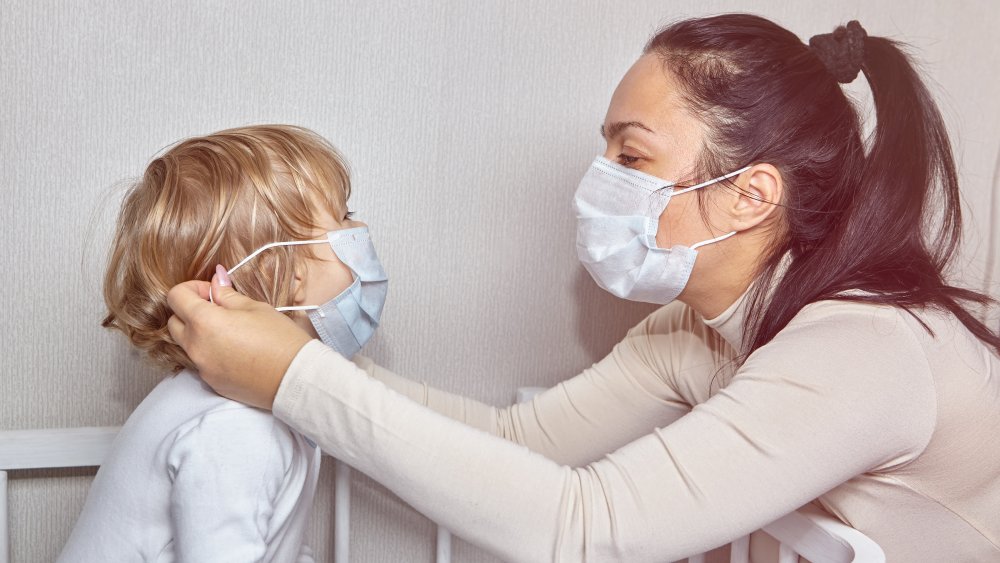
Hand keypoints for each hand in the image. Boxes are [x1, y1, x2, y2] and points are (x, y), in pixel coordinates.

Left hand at [166, 266, 311, 409]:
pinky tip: (236, 351)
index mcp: (204, 322)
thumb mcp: (255, 308)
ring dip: (198, 333)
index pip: (175, 297)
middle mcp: (196, 346)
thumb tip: (216, 280)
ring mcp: (202, 368)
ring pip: (186, 344)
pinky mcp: (212, 383)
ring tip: (228, 331)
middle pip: (173, 323)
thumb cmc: (280, 339)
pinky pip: (201, 362)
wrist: (295, 379)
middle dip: (189, 312)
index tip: (211, 291)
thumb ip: (228, 294)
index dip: (192, 288)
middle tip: (217, 309)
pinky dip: (210, 352)